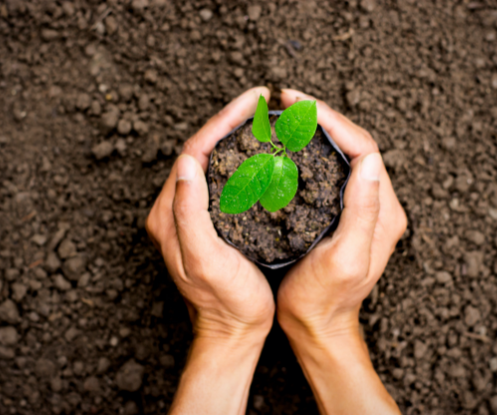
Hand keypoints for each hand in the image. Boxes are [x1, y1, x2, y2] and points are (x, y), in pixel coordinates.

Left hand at [146, 87, 274, 414]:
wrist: (232, 330)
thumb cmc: (223, 301)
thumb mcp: (204, 260)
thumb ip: (189, 213)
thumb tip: (188, 161)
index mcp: (170, 213)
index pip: (194, 152)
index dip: (221, 122)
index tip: (251, 101)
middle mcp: (177, 208)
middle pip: (202, 150)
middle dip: (230, 121)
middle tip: (261, 101)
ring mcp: (194, 214)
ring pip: (214, 161)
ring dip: (236, 135)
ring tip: (264, 117)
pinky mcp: (211, 221)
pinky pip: (225, 178)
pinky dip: (243, 158)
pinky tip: (263, 152)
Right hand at [276, 89, 405, 414]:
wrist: (317, 325)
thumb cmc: (324, 299)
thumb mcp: (345, 259)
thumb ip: (363, 212)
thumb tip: (368, 160)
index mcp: (382, 211)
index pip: (363, 148)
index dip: (332, 120)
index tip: (299, 104)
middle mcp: (376, 204)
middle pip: (354, 144)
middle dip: (322, 116)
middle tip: (288, 100)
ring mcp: (360, 207)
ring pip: (341, 153)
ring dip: (316, 129)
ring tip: (287, 114)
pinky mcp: (342, 212)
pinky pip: (330, 169)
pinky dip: (310, 149)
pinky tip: (289, 144)